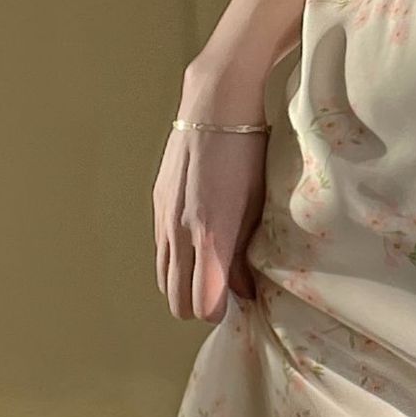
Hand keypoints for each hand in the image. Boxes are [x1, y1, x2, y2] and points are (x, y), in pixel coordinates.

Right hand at [153, 118, 268, 323]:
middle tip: (224, 293)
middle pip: (178, 300)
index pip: (205, 303)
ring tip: (210, 273)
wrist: (216, 105)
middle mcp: (181, 231)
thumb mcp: (258, 205)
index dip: (221, 311)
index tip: (239, 302)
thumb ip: (246, 253)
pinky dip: (176, 261)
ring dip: (184, 285)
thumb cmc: (249, 151)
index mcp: (212, 233)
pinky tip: (197, 247)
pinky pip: (161, 252)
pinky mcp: (157, 205)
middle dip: (200, 304)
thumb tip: (245, 291)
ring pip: (164, 280)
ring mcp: (164, 218)